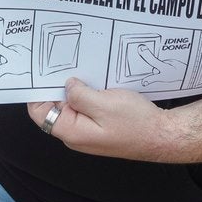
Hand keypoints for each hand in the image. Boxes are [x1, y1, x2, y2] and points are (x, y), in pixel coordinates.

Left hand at [26, 78, 174, 161]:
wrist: (163, 136)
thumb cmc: (137, 123)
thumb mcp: (104, 103)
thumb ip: (79, 94)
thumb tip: (67, 85)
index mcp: (71, 131)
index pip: (40, 112)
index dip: (38, 91)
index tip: (42, 71)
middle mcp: (76, 134)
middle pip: (55, 107)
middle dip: (59, 86)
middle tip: (66, 65)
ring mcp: (88, 132)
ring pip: (72, 106)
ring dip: (77, 89)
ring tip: (84, 72)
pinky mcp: (99, 127)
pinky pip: (86, 108)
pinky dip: (88, 95)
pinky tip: (97, 83)